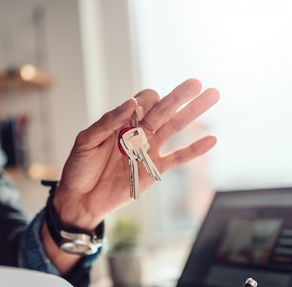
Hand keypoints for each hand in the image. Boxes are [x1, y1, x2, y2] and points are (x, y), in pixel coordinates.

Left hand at [54, 78, 219, 230]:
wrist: (80, 198)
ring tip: (212, 96)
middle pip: (165, 109)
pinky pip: (178, 158)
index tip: (137, 112)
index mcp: (122, 121)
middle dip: (180, 96)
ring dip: (193, 112)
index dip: (145, 102)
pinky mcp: (154, 170)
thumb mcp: (86, 140)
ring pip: (175, 127)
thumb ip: (109, 121)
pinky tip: (211, 140)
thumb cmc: (79, 167)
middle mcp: (139, 132)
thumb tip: (131, 103)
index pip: (143, 101)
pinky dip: (194, 150)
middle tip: (196, 83)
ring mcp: (149, 150)